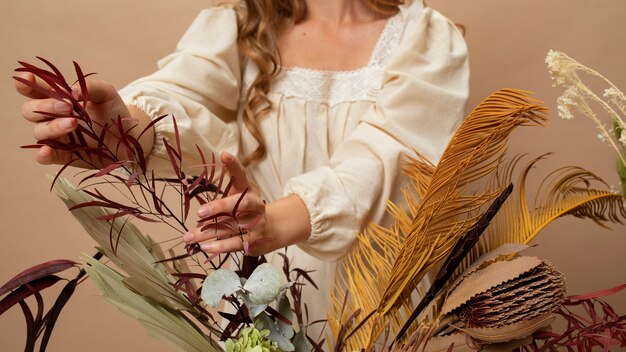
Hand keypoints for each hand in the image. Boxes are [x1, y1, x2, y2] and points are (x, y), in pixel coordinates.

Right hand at [15, 72, 144, 166]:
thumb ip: (91, 86)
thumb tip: (72, 90)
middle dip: (45, 106)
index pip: (34, 90)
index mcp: (58, 99)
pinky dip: (42, 154)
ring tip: (74, 123)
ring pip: (39, 131)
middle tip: (68, 106)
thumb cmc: (114, 113)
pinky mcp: (64, 155)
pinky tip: (47, 150)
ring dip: (52, 126)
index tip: (29, 79)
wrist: (129, 138)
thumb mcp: (107, 94)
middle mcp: (52, 117)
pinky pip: (44, 157)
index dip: (26, 84)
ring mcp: (57, 137)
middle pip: (30, 110)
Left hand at [183, 152, 271, 255]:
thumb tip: (198, 210)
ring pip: (231, 226)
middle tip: (199, 213)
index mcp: (248, 190)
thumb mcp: (237, 198)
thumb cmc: (246, 212)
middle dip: (219, 207)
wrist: (271, 230)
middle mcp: (255, 204)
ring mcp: (257, 223)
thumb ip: (221, 199)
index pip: (241, 175)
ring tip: (188, 237)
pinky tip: (204, 247)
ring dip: (207, 233)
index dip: (234, 165)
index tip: (224, 154)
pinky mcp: (255, 240)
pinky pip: (235, 243)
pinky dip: (219, 246)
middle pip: (240, 204)